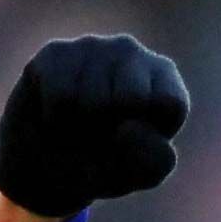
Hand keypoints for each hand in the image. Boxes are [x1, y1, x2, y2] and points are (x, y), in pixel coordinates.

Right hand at [0, 33, 189, 217]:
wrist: (49, 169)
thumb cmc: (107, 166)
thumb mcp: (141, 174)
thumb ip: (154, 160)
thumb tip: (127, 129)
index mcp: (163, 78)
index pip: (171, 102)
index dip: (150, 135)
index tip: (137, 141)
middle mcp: (131, 53)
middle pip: (131, 97)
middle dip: (113, 131)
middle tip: (103, 137)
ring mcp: (92, 47)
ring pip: (93, 102)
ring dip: (82, 132)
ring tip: (79, 131)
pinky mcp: (56, 53)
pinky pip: (61, 99)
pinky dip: (57, 124)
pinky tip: (58, 120)